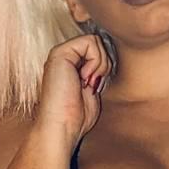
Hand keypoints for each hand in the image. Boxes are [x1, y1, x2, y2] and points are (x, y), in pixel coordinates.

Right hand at [37, 30, 111, 144]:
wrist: (61, 127)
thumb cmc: (76, 117)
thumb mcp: (94, 90)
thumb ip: (98, 73)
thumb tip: (108, 60)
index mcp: (70, 65)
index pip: (97, 50)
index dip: (103, 67)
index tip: (94, 87)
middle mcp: (64, 57)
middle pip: (98, 43)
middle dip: (103, 65)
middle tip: (91, 85)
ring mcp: (60, 53)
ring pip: (95, 41)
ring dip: (99, 64)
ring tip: (86, 83)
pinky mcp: (60, 52)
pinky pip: (90, 42)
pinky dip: (95, 61)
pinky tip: (84, 78)